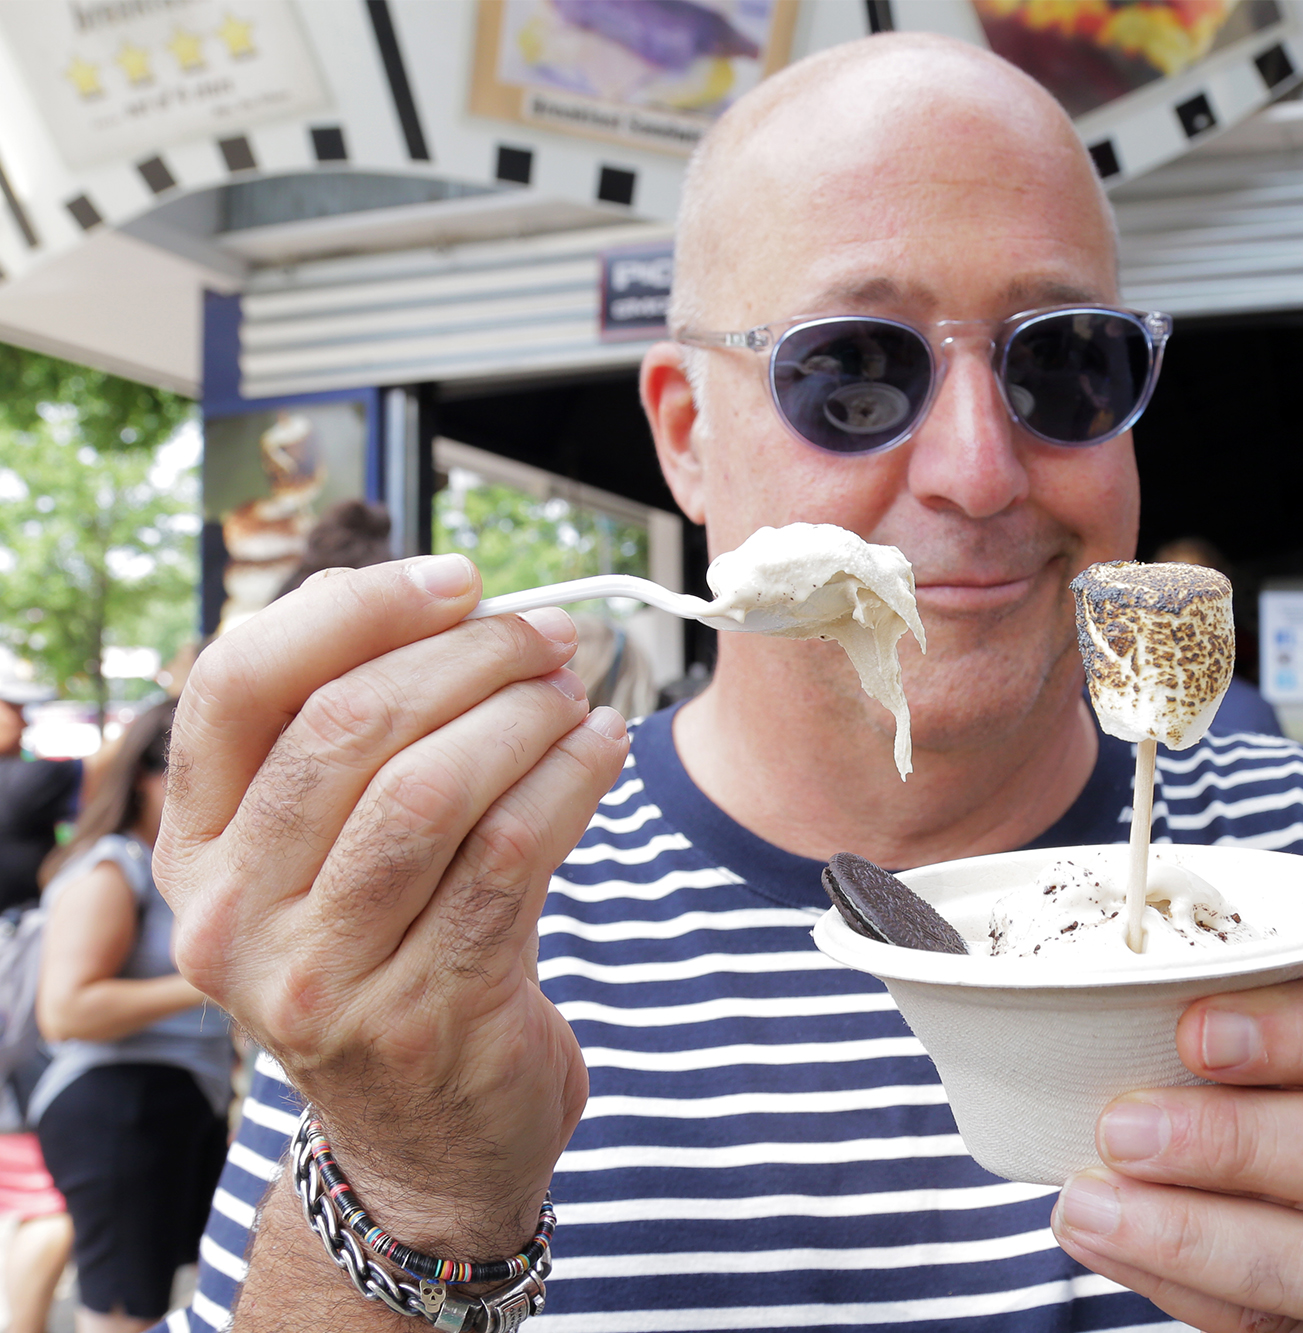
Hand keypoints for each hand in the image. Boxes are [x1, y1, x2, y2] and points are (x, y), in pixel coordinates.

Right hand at [157, 556, 630, 1258]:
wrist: (426, 1147)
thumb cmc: (390, 965)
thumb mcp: (323, 867)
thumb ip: (346, 744)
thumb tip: (433, 601)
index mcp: (196, 853)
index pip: (235, 686)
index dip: (353, 610)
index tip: (457, 581)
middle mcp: (233, 917)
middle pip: (343, 729)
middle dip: (467, 659)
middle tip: (550, 639)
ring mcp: (323, 977)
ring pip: (430, 791)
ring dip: (525, 717)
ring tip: (578, 692)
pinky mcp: (427, 1013)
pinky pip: (508, 857)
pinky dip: (568, 781)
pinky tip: (602, 748)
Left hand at [1050, 979, 1302, 1332]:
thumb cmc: (1278, 1118)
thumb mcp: (1271, 1063)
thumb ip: (1221, 1037)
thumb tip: (1106, 1006)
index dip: (1300, 1030)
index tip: (1192, 1030)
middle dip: (1243, 1141)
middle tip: (1123, 1128)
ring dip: (1196, 1233)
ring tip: (1090, 1201)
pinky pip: (1276, 1326)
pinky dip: (1177, 1283)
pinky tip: (1104, 1244)